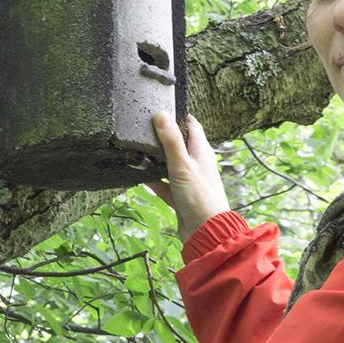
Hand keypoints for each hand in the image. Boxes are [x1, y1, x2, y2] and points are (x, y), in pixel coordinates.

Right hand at [147, 111, 229, 243]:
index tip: (163, 108)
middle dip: (163, 137)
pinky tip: (139, 176)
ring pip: (169, 165)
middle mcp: (196, 165)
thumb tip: (161, 114)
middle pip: (179, 145)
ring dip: (156, 159)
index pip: (192, 127)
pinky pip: (164, 185)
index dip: (178, 116)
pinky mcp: (180, 198)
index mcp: (202, 152)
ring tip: (137, 149)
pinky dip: (153, 180)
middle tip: (143, 128)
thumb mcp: (183, 165)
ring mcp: (188, 181)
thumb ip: (171, 141)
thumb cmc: (200, 198)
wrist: (205, 234)